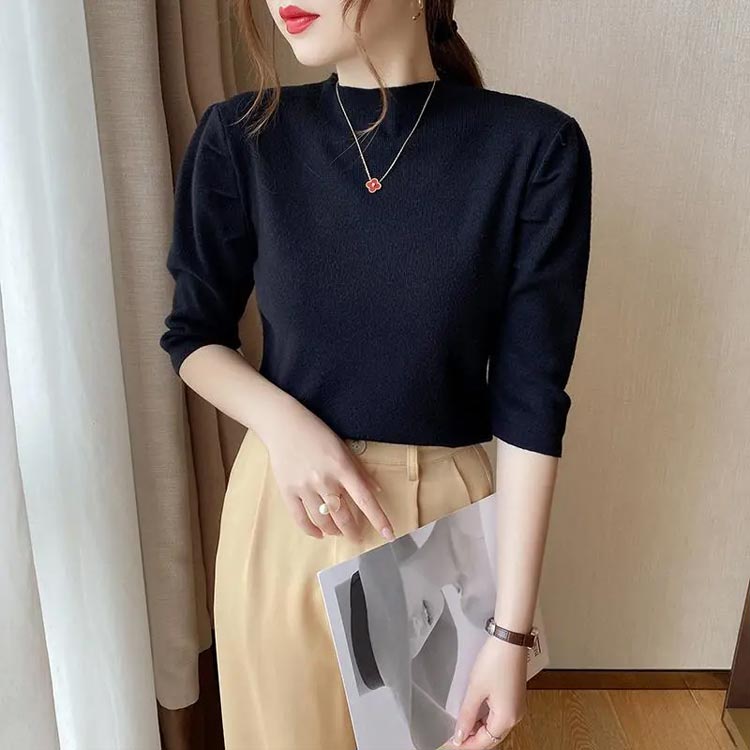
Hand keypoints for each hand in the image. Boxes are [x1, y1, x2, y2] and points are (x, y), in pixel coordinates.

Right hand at [261, 399, 394, 542]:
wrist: (283, 424)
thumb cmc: (317, 433)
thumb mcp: (343, 448)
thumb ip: (359, 471)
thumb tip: (376, 491)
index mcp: (342, 467)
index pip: (365, 499)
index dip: (378, 519)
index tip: (389, 534)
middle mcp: (324, 480)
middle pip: (343, 517)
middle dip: (354, 532)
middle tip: (358, 537)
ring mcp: (304, 487)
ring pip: (323, 521)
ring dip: (334, 531)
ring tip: (339, 532)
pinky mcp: (288, 491)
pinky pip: (301, 519)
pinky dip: (312, 530)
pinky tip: (319, 533)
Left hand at [451, 637, 527, 747]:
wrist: (510, 639)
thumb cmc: (494, 662)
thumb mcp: (475, 689)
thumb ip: (467, 715)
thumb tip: (460, 736)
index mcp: (506, 718)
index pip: (485, 742)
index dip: (467, 745)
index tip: (452, 744)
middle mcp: (515, 716)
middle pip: (492, 736)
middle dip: (474, 738)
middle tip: (455, 737)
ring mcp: (517, 706)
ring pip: (496, 726)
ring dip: (480, 728)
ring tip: (462, 725)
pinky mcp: (515, 696)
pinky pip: (500, 714)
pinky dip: (486, 717)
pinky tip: (474, 712)